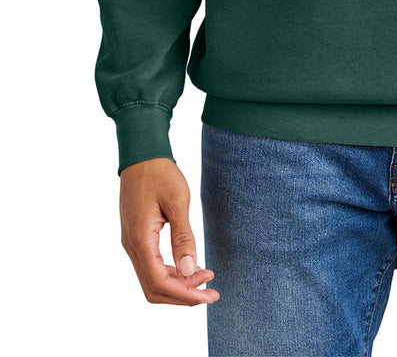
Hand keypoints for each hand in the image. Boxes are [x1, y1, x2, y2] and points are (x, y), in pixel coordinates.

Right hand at [119, 157, 219, 305]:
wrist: (141, 154)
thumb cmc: (160, 173)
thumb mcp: (177, 201)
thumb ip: (183, 237)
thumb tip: (189, 269)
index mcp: (140, 239)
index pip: (159, 282)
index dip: (185, 294)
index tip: (209, 294)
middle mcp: (132, 246)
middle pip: (154, 288)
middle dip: (183, 296)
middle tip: (211, 292)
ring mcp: (132, 242)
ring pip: (151, 280)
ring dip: (178, 285)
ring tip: (205, 278)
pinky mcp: (137, 237)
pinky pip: (151, 266)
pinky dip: (170, 273)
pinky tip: (189, 266)